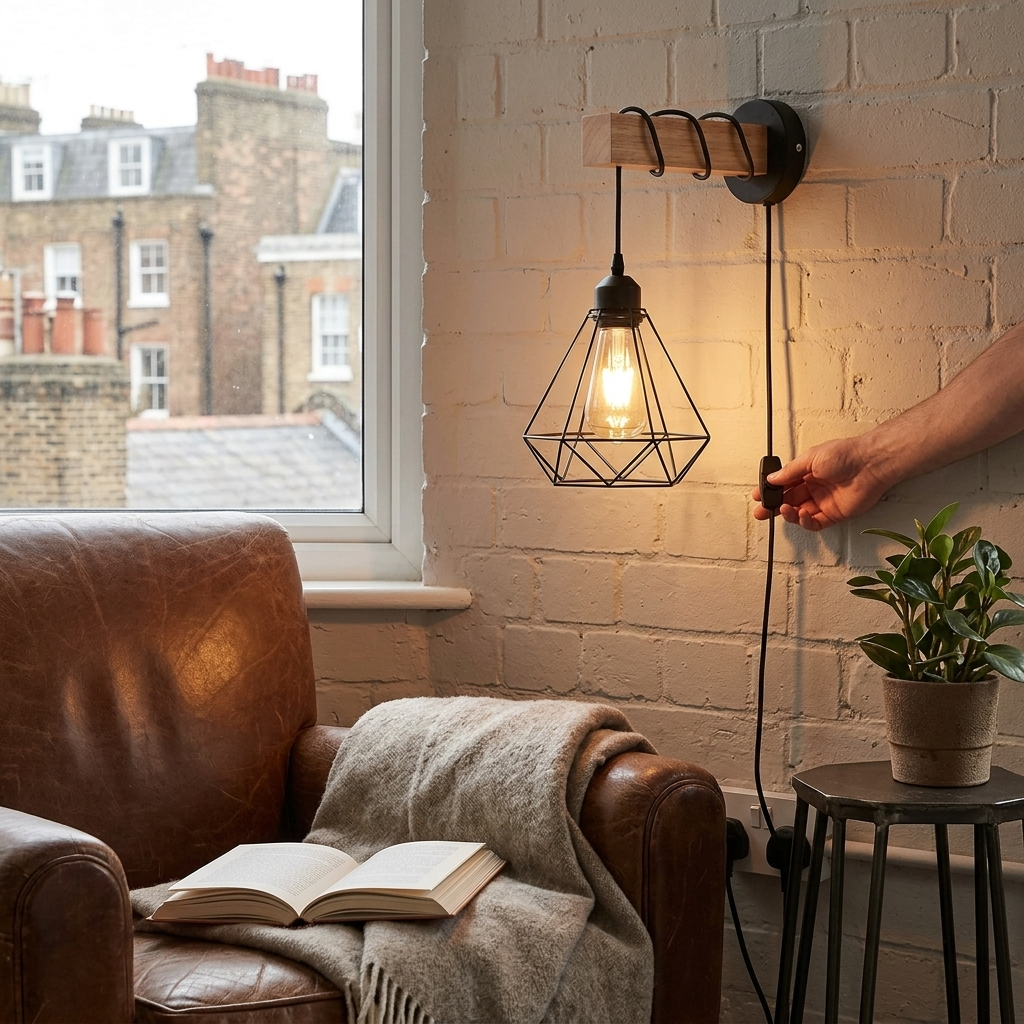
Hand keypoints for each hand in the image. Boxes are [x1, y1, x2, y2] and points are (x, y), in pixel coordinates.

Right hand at [751, 436, 889, 530]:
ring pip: (799, 513)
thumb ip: (790, 471)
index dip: (771, 490)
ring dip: (788, 513)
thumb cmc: (846, 455)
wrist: (869, 465)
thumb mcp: (810, 458)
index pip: (784, 484)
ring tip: (783, 509)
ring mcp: (824, 501)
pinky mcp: (834, 514)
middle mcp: (815, 487)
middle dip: (773, 506)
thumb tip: (773, 478)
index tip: (759, 494)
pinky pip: (815, 523)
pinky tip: (800, 514)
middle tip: (762, 511)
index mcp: (808, 472)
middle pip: (789, 500)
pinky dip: (804, 521)